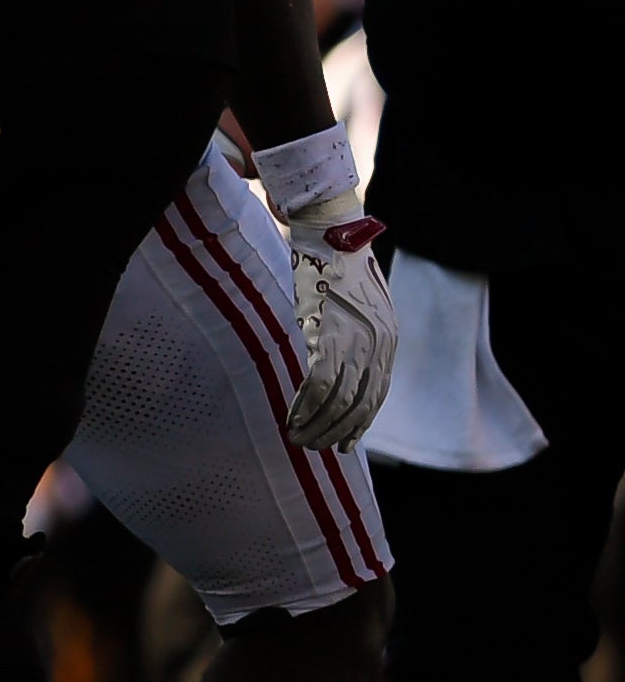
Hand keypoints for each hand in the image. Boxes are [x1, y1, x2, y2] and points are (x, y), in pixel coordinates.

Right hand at [282, 212, 395, 451]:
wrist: (334, 234)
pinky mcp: (328, 335)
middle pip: (360, 404)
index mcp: (388, 341)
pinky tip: (291, 418)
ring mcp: (355, 342)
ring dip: (317, 425)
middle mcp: (378, 346)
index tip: (342, 443)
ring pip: (339, 400)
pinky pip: (320, 384)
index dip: (358, 424)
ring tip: (297, 439)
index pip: (376, 395)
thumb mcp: (361, 305)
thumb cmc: (340, 265)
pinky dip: (305, 406)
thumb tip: (341, 357)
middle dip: (336, 431)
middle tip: (314, 447)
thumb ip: (359, 333)